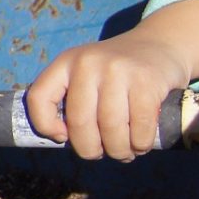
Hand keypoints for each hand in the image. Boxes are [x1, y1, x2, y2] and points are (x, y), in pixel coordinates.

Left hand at [26, 27, 192, 160]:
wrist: (160, 45)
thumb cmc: (117, 72)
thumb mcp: (86, 74)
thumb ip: (72, 100)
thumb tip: (63, 139)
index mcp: (65, 62)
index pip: (38, 98)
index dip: (45, 126)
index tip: (62, 137)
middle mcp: (87, 63)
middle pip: (79, 122)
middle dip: (90, 149)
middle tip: (101, 153)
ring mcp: (118, 69)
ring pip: (110, 128)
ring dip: (118, 150)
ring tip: (123, 152)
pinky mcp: (147, 80)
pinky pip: (140, 126)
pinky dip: (140, 143)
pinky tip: (140, 144)